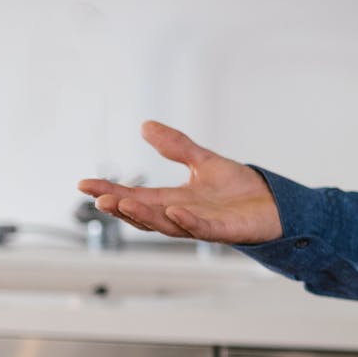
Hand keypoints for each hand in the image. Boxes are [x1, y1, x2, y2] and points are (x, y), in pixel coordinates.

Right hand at [75, 119, 282, 244]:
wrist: (274, 204)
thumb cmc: (238, 190)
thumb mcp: (203, 161)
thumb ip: (176, 147)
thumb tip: (145, 126)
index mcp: (173, 200)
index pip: (135, 196)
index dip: (111, 191)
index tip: (84, 184)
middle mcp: (182, 215)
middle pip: (144, 214)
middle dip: (121, 208)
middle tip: (98, 200)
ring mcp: (202, 225)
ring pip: (167, 225)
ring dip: (145, 216)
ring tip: (125, 204)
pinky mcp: (225, 230)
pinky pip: (203, 229)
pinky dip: (188, 222)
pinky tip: (174, 212)